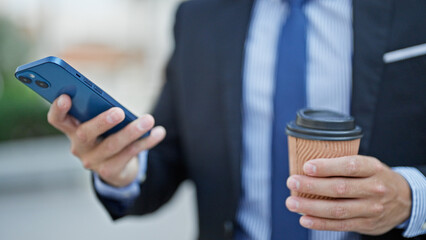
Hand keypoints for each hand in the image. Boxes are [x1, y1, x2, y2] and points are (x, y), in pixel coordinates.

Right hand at [47, 94, 165, 186]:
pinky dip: (146, 142)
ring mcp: (93, 161)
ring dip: (132, 131)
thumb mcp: (103, 124)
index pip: (57, 120)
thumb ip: (103, 112)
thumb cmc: (108, 135)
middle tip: (119, 112)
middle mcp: (79, 146)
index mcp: (72, 129)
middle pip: (86, 133)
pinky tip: (159, 133)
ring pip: (112, 145)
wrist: (118, 167)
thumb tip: (118, 107)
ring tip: (148, 120)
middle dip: (102, 122)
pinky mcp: (109, 171)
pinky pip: (130, 154)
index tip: (66, 96)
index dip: (58, 109)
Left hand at [285, 155, 411, 234]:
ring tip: (292, 203)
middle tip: (292, 182)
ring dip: (311, 207)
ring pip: (338, 209)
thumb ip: (344, 165)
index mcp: (373, 168)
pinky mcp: (367, 224)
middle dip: (312, 186)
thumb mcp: (368, 165)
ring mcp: (371, 209)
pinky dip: (320, 223)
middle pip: (340, 189)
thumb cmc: (376, 178)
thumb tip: (308, 166)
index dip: (327, 167)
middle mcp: (374, 189)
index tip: (307, 166)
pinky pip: (340, 225)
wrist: (405, 201)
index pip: (350, 166)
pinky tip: (304, 219)